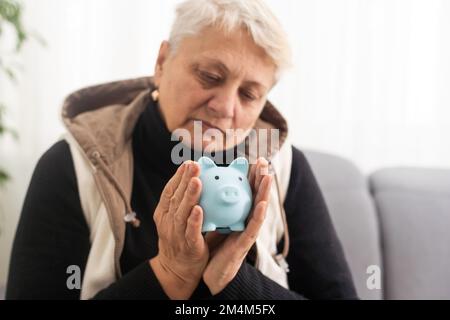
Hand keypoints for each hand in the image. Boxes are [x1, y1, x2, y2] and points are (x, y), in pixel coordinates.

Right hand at [149, 161, 207, 298]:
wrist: (176, 270)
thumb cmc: (180, 241)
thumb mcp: (176, 219)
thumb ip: (185, 203)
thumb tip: (200, 182)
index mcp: (164, 213)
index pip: (170, 191)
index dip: (178, 177)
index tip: (187, 163)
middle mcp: (168, 222)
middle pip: (175, 198)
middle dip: (185, 180)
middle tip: (194, 165)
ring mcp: (176, 234)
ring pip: (182, 212)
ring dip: (189, 195)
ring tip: (197, 181)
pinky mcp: (188, 245)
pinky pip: (191, 231)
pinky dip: (194, 220)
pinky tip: (199, 209)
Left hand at [203, 158, 271, 294]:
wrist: (211, 272)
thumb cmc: (213, 246)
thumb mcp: (213, 220)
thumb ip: (213, 205)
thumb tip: (204, 184)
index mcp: (238, 213)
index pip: (246, 191)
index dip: (251, 176)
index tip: (254, 159)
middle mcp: (246, 220)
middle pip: (256, 196)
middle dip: (261, 178)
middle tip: (264, 161)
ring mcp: (248, 231)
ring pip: (259, 208)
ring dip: (265, 192)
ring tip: (268, 176)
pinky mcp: (245, 243)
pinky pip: (252, 228)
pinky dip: (259, 215)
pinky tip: (262, 204)